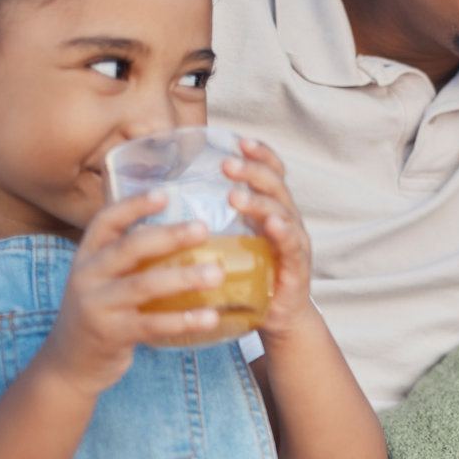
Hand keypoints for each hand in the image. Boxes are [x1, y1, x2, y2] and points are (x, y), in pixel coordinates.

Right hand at [40, 192, 221, 391]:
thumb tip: (185, 236)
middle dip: (168, 236)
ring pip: (143, 285)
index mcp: (87, 257)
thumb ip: (130, 261)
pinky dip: (183, 319)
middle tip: (203, 228)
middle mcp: (87, 277)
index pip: (105, 222)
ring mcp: (96, 306)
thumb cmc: (98, 314)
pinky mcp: (110, 335)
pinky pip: (152, 325)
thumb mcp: (102, 281)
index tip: (166, 194)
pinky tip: (210, 317)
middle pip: (129, 248)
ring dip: (184, 278)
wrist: (67, 365)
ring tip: (217, 273)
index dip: (134, 205)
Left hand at [222, 138, 313, 338]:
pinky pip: (292, 245)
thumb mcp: (230, 242)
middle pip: (276, 185)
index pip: (271, 172)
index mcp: (270, 209)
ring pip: (283, 211)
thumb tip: (161, 204)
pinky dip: (283, 232)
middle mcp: (287, 219)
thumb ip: (211, 221)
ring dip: (260, 201)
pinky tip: (273, 225)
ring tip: (236, 196)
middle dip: (253, 171)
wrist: (276, 318)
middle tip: (228, 164)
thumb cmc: (248, 278)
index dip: (259, 154)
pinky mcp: (298, 266)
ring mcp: (295, 241)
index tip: (238, 141)